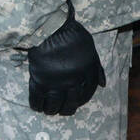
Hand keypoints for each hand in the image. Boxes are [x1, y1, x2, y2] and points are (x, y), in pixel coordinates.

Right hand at [26, 0, 105, 115]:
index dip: (82, 100)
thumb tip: (102, 84)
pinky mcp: (39, 81)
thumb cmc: (72, 35)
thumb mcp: (91, 49)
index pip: (87, 93)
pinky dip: (36, 105)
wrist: (51, 28)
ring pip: (54, 104)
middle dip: (67, 109)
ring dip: (52, 110)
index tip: (77, 102)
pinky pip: (37, 99)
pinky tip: (37, 106)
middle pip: (71, 102)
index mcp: (87, 71)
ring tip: (50, 110)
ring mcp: (56, 81)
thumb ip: (96, 68)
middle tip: (63, 110)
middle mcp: (73, 80)